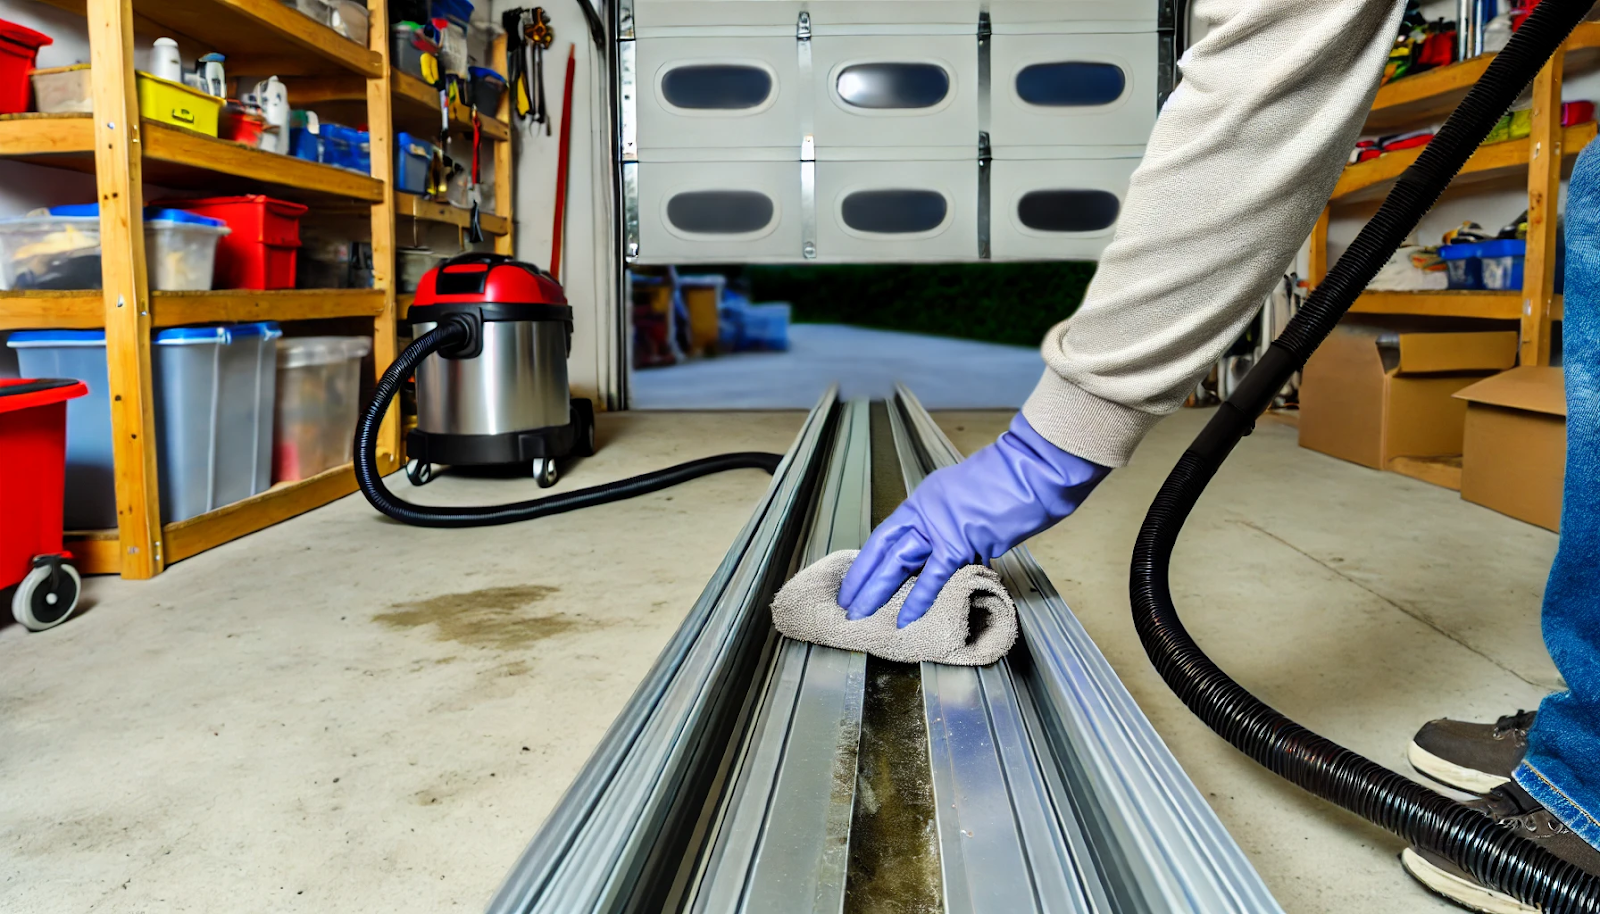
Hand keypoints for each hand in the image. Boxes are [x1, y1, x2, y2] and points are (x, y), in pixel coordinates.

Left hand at [838, 414, 1108, 627]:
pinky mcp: (960, 540)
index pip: (887, 534)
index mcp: (926, 498)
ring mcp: (941, 524)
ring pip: (899, 562)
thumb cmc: (1013, 480)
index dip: (868, 560)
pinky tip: (905, 618)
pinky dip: (918, 599)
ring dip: (878, 590)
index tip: (854, 580)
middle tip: (847, 604)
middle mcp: (927, 510)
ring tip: (861, 614)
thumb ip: (956, 522)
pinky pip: (934, 575)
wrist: (1035, 468)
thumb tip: (955, 550)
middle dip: (864, 578)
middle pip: (885, 549)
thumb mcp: (971, 497)